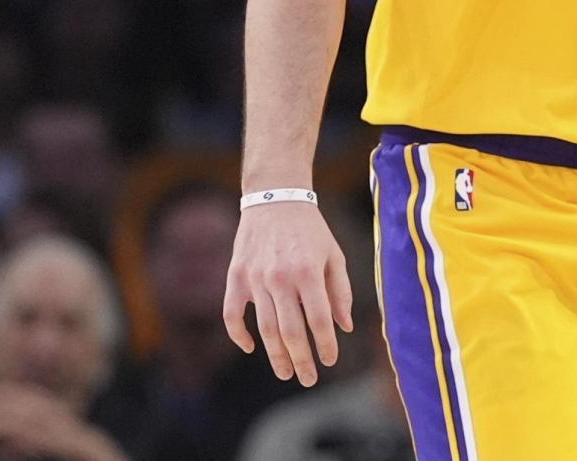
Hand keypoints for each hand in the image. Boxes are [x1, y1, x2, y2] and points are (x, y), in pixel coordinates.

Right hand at [224, 200, 354, 386]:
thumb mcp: (334, 255)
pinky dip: (238, 334)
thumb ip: (341, 291)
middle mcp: (279, 277)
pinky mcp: (236, 276)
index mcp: (307, 272)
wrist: (275, 197)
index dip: (325, 344)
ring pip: (263, 328)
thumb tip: (344, 326)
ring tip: (286, 373)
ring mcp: (254, 278)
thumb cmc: (311, 229)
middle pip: (290, 331)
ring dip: (275, 355)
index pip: (318, 319)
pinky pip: (232, 314)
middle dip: (301, 360)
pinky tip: (250, 348)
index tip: (330, 360)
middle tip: (308, 379)